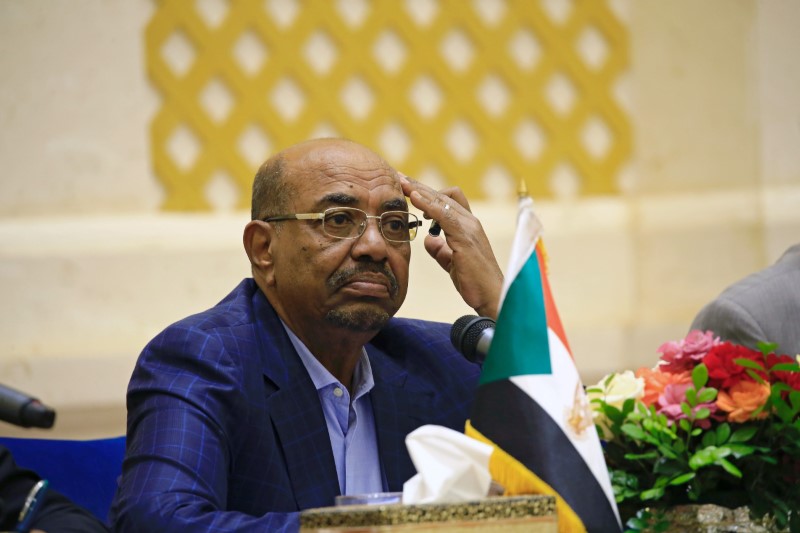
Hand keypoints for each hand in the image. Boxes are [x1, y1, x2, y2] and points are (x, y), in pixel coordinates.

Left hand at [399, 174, 503, 319]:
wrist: (491, 295)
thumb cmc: (473, 281)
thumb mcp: (451, 261)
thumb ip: (440, 249)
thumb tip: (428, 240)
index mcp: (467, 226)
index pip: (446, 200)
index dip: (427, 193)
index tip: (408, 189)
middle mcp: (470, 221)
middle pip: (442, 195)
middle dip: (420, 186)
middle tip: (400, 178)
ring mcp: (469, 227)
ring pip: (443, 200)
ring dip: (421, 190)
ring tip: (403, 184)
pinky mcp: (466, 237)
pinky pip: (444, 215)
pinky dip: (428, 204)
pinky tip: (415, 198)